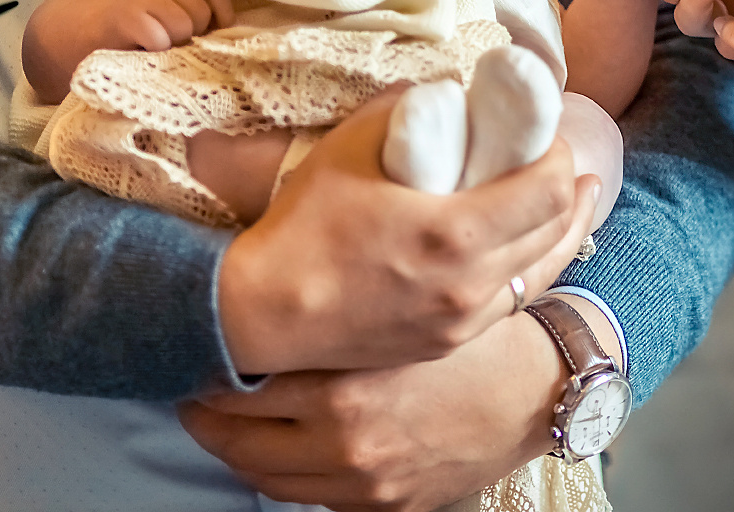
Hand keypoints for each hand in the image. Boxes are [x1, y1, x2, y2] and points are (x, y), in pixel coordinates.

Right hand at [104, 0, 234, 50]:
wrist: (90, 27)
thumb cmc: (145, 24)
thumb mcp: (177, 9)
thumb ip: (202, 10)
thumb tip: (230, 29)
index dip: (221, 14)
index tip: (213, 29)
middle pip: (201, 14)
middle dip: (192, 32)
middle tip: (170, 35)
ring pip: (184, 27)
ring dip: (173, 42)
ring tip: (156, 40)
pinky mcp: (130, 14)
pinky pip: (161, 39)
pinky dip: (155, 49)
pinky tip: (143, 45)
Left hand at [179, 311, 565, 511]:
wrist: (538, 388)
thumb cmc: (473, 331)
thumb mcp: (407, 296)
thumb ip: (346, 288)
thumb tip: (293, 248)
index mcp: (343, 388)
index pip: (241, 383)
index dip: (213, 361)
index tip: (201, 342)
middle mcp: (343, 443)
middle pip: (238, 437)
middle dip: (208, 410)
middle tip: (194, 384)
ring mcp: (362, 482)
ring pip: (263, 475)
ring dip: (235, 446)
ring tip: (223, 418)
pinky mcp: (382, 506)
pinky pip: (305, 498)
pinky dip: (282, 472)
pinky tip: (276, 447)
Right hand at [218, 90, 598, 373]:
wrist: (263, 312)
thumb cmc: (303, 224)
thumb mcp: (351, 144)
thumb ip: (409, 107)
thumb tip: (451, 91)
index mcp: (454, 233)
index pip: (549, 190)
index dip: (561, 156)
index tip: (548, 134)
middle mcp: (470, 285)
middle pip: (557, 230)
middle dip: (568, 188)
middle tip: (560, 160)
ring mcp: (462, 322)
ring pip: (542, 272)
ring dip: (562, 230)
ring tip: (575, 200)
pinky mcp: (448, 344)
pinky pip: (512, 303)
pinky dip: (530, 268)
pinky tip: (531, 249)